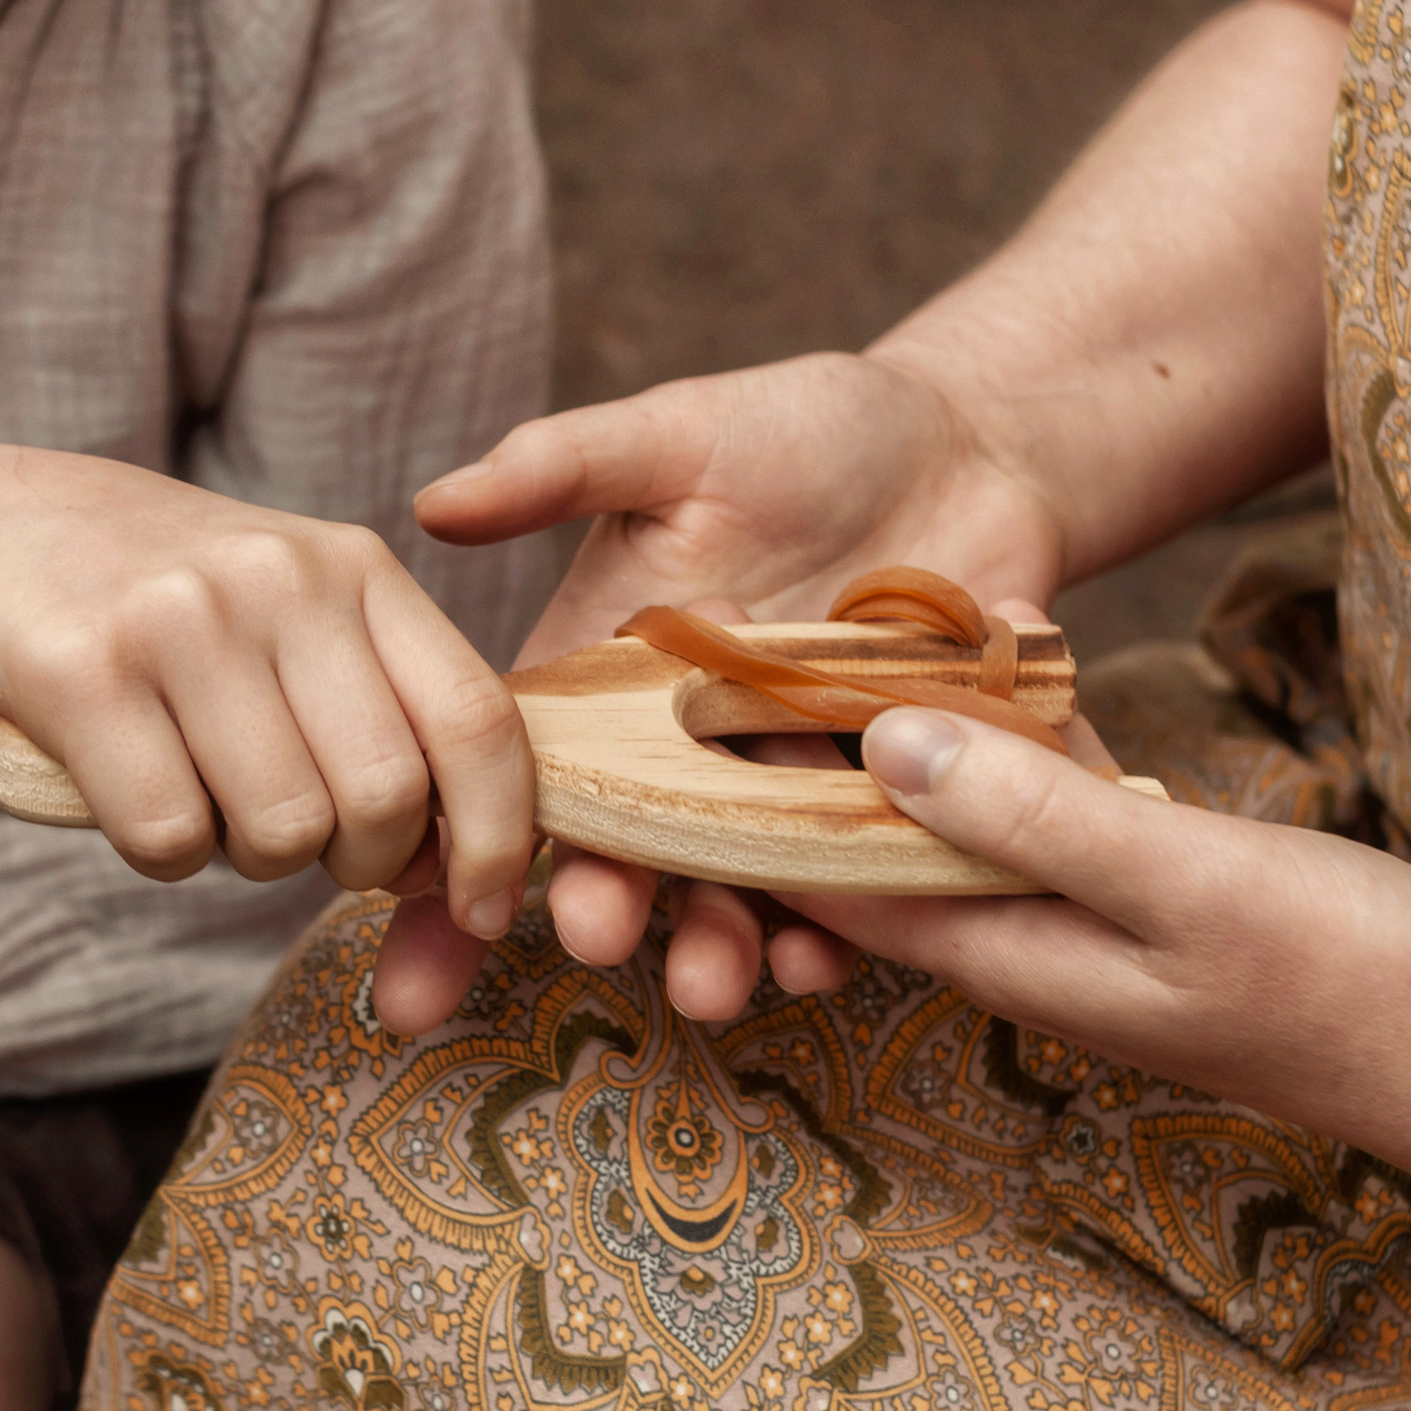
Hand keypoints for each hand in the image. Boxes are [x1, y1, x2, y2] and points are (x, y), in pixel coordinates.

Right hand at [0, 445, 540, 983]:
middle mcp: (279, 578)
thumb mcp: (284, 607)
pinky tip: (124, 788)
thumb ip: (379, 705)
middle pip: (383, 798)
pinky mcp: (78, 669)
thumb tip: (458, 861)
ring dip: (242, 857)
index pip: (478, 720)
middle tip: (293, 839)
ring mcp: (179, 617)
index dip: (499, 836)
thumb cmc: (150, 602)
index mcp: (354, 566)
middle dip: (352, 861)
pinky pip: (168, 837)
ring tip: (197, 789)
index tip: (483, 908)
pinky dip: (156, 852)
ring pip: (278, 831)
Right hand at [390, 353, 1068, 1021]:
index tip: (433, 889)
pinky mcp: (893, 807)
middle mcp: (694, 750)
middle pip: (630, 849)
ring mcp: (790, 787)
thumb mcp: (682, 433)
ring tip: (711, 983)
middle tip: (596, 938)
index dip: (475, 833)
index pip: (530, 765)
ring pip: (738, 889)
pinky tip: (823, 958)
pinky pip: (860, 890)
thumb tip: (432, 505)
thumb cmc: (815, 427)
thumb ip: (564, 466)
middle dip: (606, 905)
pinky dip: (843, 932)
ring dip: (716, 944)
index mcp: (620, 675)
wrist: (977, 450)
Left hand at [777, 706, 1410, 1135]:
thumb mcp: (1180, 877)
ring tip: (833, 649)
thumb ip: (1033, 815)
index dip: (749, 800)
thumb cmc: (1343, 976)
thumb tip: (883, 747)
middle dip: (804, 769)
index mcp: (1007, 952)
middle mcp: (1022, 949)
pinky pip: (1028, 827)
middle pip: (876, 855)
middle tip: (738, 650)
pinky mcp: (1139, 903)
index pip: (831, 880)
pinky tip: (990, 695)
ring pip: (952, 835)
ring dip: (901, 758)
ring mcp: (1083, 931)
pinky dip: (995, 764)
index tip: (681, 709)